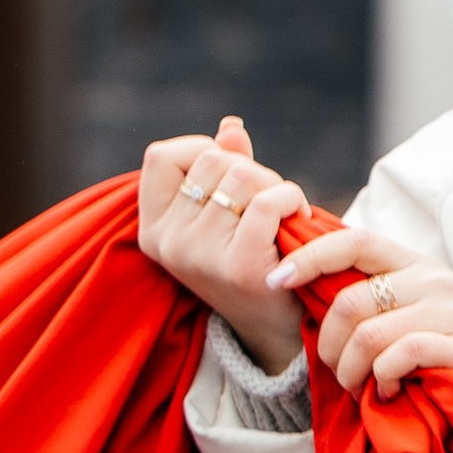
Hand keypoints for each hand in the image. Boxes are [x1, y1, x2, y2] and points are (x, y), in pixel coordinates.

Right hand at [138, 119, 306, 367]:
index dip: (202, 150)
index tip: (229, 177)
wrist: (276, 326)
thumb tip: (231, 127)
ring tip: (283, 211)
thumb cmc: (251, 259)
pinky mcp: (238, 267)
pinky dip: (290, 198)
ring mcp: (199, 256)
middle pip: (212, 159)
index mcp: (153, 228)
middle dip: (251, 168)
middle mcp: (168, 242)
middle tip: (269, 198)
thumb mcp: (226, 213)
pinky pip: (265, 203)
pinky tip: (299, 215)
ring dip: (275, 185)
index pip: (161, 156)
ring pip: (242, 177)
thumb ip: (225, 167)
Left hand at [270, 222, 452, 452]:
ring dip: (351, 370)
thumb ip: (388, 306)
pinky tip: (391, 394)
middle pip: (349, 299)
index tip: (276, 281)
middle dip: (327, 345)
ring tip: (362, 390)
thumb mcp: (432, 314)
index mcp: (419, 266)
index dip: (306, 256)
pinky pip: (402, 356)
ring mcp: (451, 311)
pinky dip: (384, 380)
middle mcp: (432, 280)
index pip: (351, 241)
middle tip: (336, 375)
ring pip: (369, 332)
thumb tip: (320, 313)